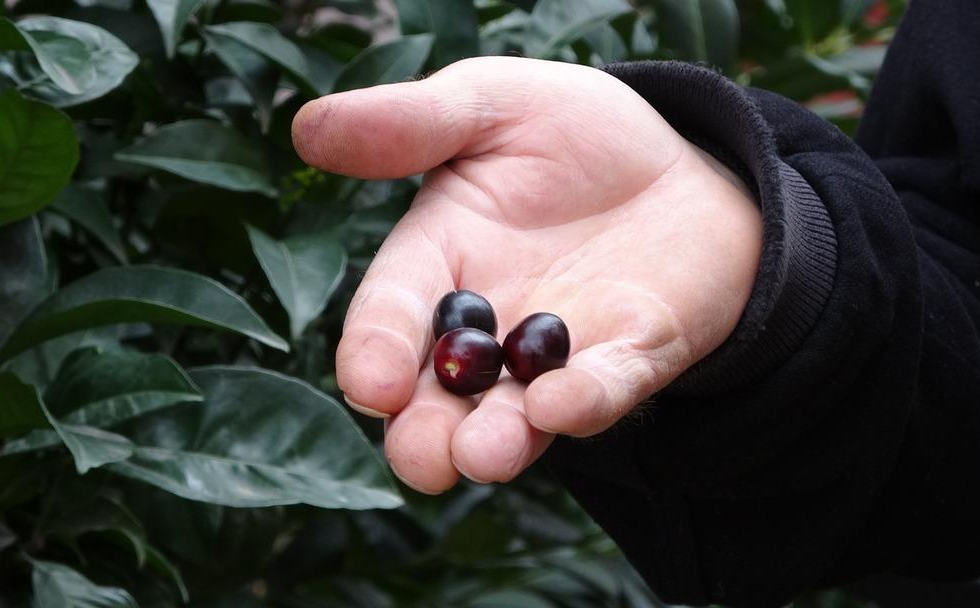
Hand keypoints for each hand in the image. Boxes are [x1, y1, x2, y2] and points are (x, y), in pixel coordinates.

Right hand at [291, 57, 761, 493]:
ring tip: (482, 456)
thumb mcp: (488, 104)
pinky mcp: (632, 357)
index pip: (391, 316)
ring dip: (498, 439)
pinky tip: (562, 406)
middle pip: (441, 396)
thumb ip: (410, 124)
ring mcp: (559, 353)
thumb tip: (307, 126)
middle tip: (421, 459)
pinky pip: (609, 388)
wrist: (673, 156)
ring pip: (517, 414)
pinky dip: (586, 401)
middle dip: (426, 432)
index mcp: (436, 263)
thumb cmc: (567, 131)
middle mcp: (487, 325)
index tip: (369, 384)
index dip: (374, 351)